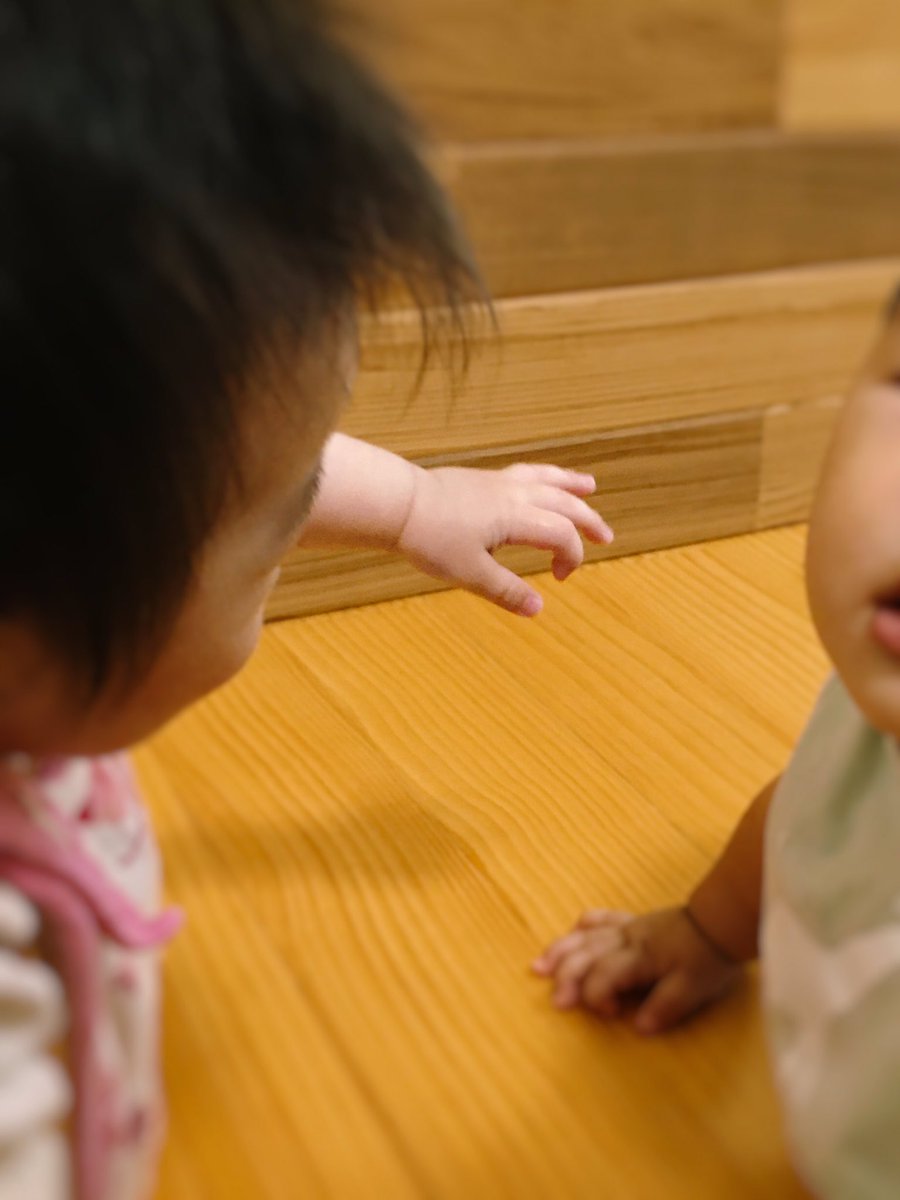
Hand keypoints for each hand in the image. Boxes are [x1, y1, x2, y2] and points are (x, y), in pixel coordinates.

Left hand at [398, 463, 613, 616]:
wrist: (398, 504)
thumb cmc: (431, 538)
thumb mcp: (470, 573)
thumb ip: (506, 591)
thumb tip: (538, 609)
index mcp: (516, 517)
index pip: (560, 535)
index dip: (570, 557)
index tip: (559, 579)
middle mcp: (513, 495)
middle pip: (563, 504)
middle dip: (587, 521)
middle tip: (606, 537)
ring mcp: (497, 483)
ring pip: (544, 479)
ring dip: (570, 486)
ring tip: (589, 485)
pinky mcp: (482, 479)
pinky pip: (524, 472)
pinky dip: (542, 475)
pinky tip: (540, 480)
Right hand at [532, 907, 741, 1034]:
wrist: (722, 920)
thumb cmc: (708, 957)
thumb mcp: (694, 988)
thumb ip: (665, 1007)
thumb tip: (638, 1027)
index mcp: (639, 958)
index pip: (604, 976)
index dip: (598, 997)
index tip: (609, 1015)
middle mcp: (626, 940)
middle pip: (586, 956)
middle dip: (567, 978)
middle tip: (554, 1000)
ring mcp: (628, 928)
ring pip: (586, 937)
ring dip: (561, 951)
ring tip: (539, 966)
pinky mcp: (634, 922)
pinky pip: (603, 919)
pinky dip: (585, 925)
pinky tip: (574, 929)